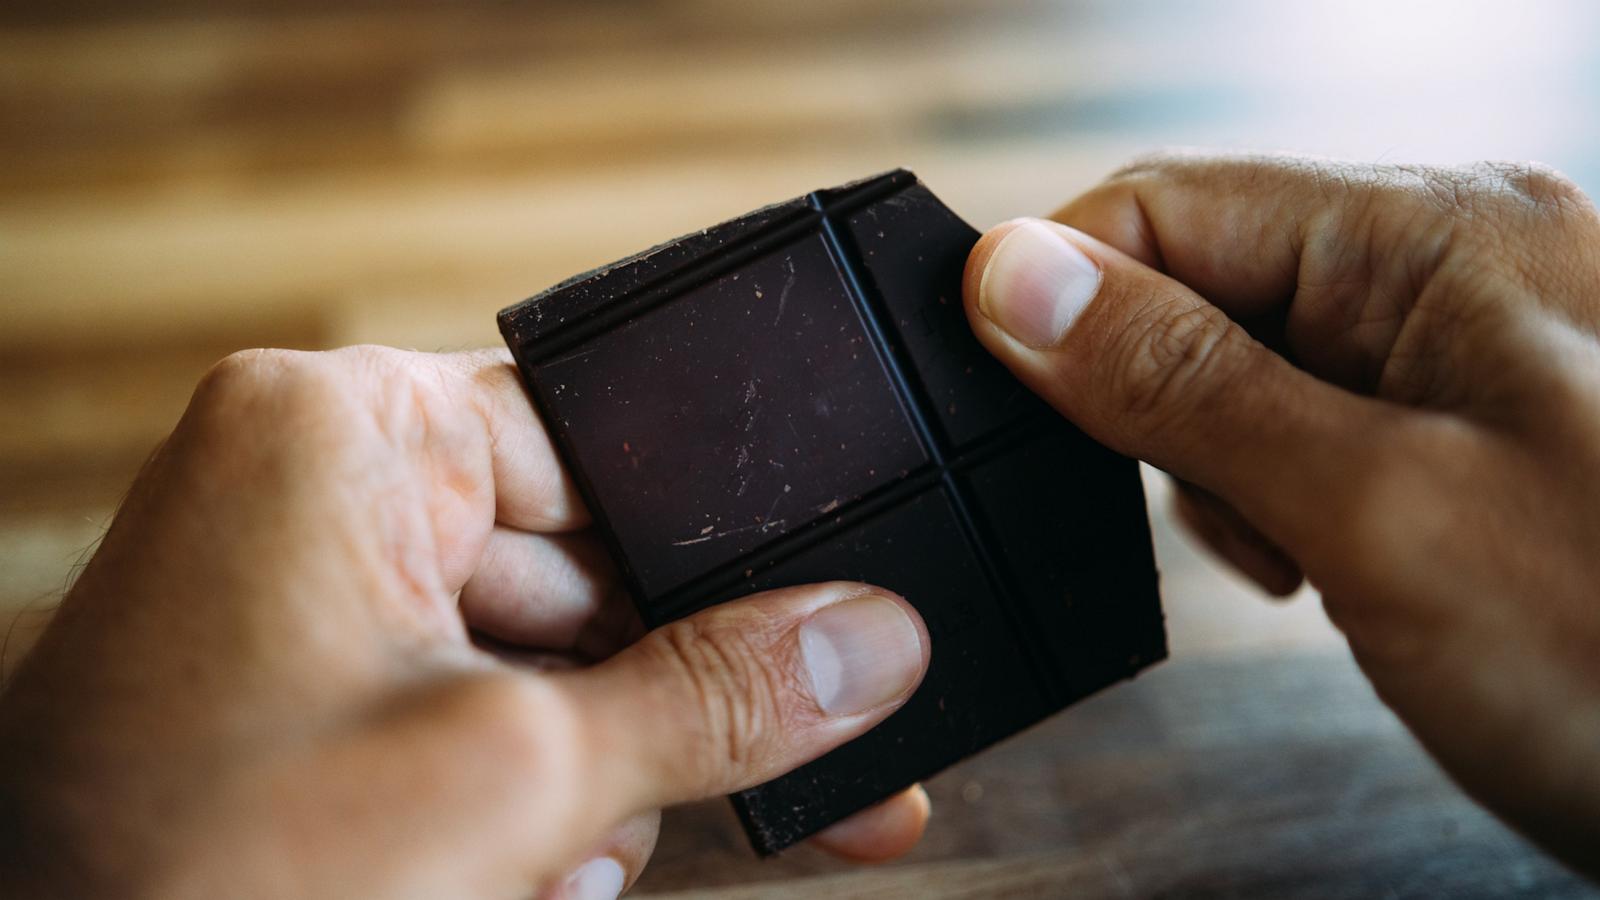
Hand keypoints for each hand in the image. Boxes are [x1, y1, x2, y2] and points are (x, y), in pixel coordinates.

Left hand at [0, 347, 931, 898]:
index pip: (611, 435)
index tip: (844, 600)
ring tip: (572, 864)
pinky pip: (489, 718)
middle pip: (596, 563)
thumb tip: (870, 641)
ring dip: (608, 772)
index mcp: (344, 434)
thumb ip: (716, 699)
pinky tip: (536, 879)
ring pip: (555, 660)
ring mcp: (315, 603)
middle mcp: (322, 493)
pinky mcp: (315, 702)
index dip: (734, 530)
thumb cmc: (203, 886)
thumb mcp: (517, 780)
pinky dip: (537, 802)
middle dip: (683, 686)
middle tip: (820, 753)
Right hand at [963, 153, 1599, 875]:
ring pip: (1237, 365)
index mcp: (1437, 234)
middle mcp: (1450, 266)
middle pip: (1199, 281)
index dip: (1063, 293)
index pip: (1167, 201)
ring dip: (1219, 468)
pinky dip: (1277, 500)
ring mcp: (1461, 350)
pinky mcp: (1458, 431)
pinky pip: (1301, 428)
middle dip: (1160, 406)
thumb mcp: (1372, 513)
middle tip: (1236, 516)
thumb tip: (1017, 280)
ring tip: (1306, 556)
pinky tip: (1328, 564)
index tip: (1007, 396)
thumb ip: (1182, 385)